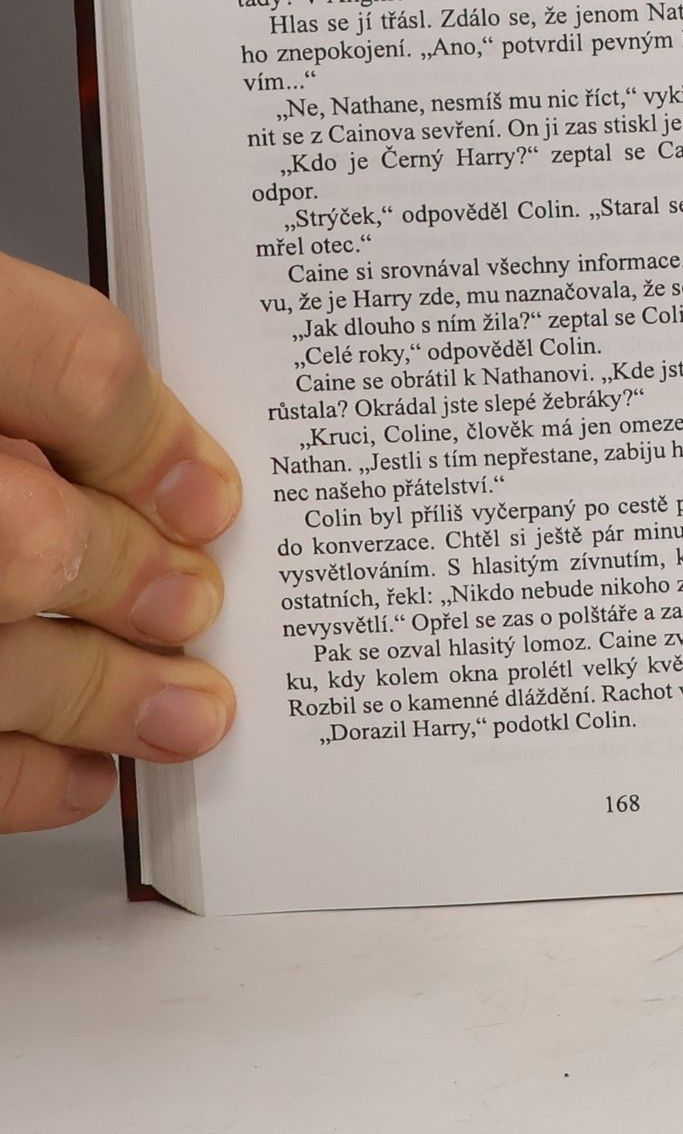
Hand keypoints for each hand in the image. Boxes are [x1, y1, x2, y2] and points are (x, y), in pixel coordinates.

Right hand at [0, 253, 237, 831]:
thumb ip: (34, 371)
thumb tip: (154, 445)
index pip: (65, 360)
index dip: (153, 429)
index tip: (212, 486)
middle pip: (29, 537)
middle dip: (134, 575)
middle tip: (201, 599)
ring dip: (102, 693)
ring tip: (192, 712)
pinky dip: (15, 773)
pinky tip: (82, 772)